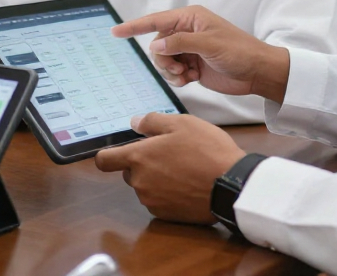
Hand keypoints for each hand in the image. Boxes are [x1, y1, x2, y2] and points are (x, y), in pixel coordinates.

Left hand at [95, 112, 245, 224]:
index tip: (118, 152)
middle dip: (143, 163)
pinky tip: (188, 185)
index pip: (104, 161)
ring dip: (156, 178)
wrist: (231, 184)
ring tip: (184, 168)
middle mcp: (139, 182)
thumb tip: (134, 123)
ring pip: (145, 186)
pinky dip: (168, 194)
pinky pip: (159, 201)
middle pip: (129, 172)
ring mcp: (152, 201)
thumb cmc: (206, 150)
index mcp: (138, 158)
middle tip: (170, 153)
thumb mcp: (182, 123)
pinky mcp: (166, 215)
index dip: (108, 155)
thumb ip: (152, 121)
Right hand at [113, 5, 290, 102]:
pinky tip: (190, 80)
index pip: (156, 20)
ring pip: (163, 60)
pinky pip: (173, 72)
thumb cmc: (239, 51)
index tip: (115, 31)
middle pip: (157, 44)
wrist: (257, 72)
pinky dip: (177, 78)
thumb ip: (180, 42)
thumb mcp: (208, 44)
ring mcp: (189, 49)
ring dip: (170, 71)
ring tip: (186, 75)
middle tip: (178, 68)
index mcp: (190, 18)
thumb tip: (156, 43)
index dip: (135, 26)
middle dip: (162, 59)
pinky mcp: (192, 65)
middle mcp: (187, 31)